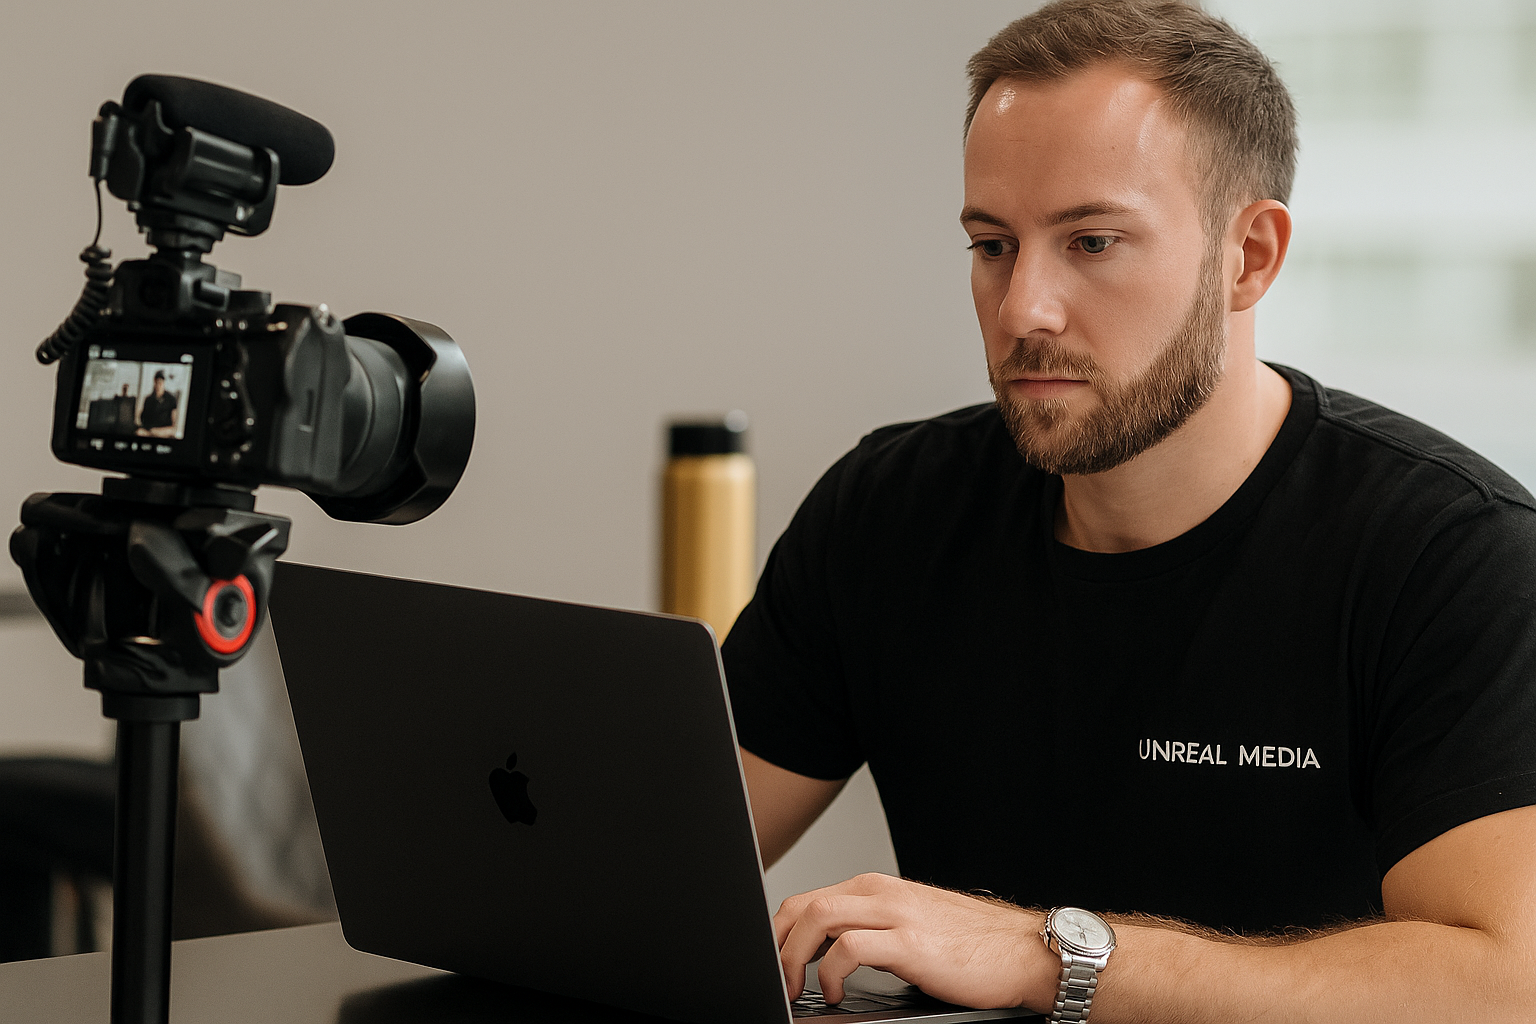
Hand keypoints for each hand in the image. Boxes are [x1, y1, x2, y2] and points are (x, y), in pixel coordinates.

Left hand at [772, 872, 1055, 1010]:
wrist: (1023, 950)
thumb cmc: (971, 945)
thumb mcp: (909, 926)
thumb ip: (872, 930)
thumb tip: (829, 954)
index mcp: (877, 889)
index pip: (809, 898)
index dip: (782, 931)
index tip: (775, 960)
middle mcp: (881, 893)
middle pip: (805, 905)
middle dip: (780, 943)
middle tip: (780, 978)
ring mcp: (896, 914)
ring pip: (819, 918)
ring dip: (795, 956)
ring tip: (798, 987)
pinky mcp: (910, 943)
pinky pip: (850, 948)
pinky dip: (831, 971)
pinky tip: (836, 991)